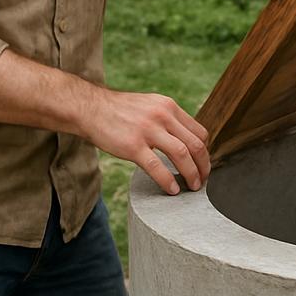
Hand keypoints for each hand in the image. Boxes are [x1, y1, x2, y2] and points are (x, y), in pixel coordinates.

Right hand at [84, 88, 209, 194]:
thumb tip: (183, 138)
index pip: (199, 131)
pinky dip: (169, 180)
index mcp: (169, 107)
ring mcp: (148, 130)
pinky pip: (157, 167)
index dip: (205, 152)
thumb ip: (167, 119)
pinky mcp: (133, 146)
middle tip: (203, 180)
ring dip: (192, 174)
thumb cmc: (120, 111)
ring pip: (182, 155)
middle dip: (204, 166)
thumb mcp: (150, 105)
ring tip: (193, 187)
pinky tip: (173, 189)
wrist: (90, 108)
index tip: (202, 164)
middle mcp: (163, 116)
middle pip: (195, 144)